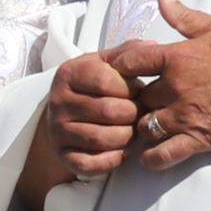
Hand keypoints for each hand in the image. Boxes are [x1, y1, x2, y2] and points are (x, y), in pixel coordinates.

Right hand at [16, 49, 140, 205]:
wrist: (64, 113)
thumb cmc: (93, 86)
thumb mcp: (105, 63)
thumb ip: (127, 53)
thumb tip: (152, 46)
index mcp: (68, 73)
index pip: (106, 80)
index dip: (131, 88)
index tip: (138, 91)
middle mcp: (58, 101)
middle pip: (108, 112)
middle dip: (133, 114)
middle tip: (141, 114)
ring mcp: (57, 130)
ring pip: (102, 139)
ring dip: (127, 137)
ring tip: (133, 130)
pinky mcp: (62, 155)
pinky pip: (90, 164)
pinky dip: (112, 160)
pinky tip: (122, 150)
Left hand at [101, 0, 210, 173]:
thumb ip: (183, 16)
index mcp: (177, 58)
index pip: (131, 61)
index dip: (120, 66)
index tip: (119, 70)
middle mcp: (176, 88)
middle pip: (136, 97)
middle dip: (134, 99)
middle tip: (135, 101)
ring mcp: (186, 117)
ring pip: (144, 127)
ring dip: (142, 126)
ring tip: (146, 125)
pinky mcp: (199, 140)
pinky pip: (162, 156)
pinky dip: (151, 159)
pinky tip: (149, 156)